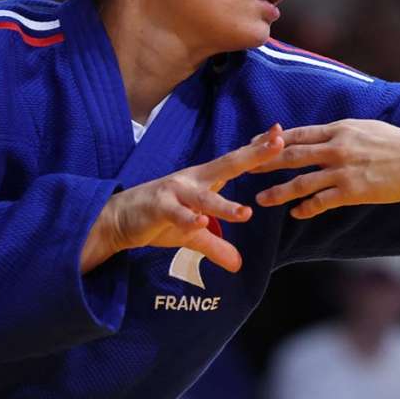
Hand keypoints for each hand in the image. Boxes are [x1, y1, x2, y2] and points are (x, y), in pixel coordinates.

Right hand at [80, 126, 284, 272]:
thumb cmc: (158, 219)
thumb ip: (217, 246)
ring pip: (204, 197)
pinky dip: (187, 219)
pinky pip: (175, 213)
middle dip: (254, 155)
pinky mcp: (158, 207)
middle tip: (279, 144)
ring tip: (246, 214)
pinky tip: (200, 222)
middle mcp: (193, 180)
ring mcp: (175, 192)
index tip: (281, 134)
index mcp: (205, 180)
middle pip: (228, 165)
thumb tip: (238, 265)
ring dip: (224, 206)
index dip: (258, 149)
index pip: (236, 162)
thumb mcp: (193, 234)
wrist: (118, 220)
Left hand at [251, 119, 399, 218]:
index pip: (298, 133)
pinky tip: (296, 213)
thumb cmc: (398, 143)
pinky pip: (321, 202)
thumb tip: (322, 135)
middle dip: (264, 162)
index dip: (273, 139)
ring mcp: (343, 171)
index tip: (254, 142)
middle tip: (243, 169)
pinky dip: (306, 208)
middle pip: (291, 155)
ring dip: (278, 191)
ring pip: (300, 182)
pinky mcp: (351, 191)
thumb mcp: (367, 127)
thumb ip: (342, 132)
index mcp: (340, 129)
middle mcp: (337, 148)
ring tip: (261, 199)